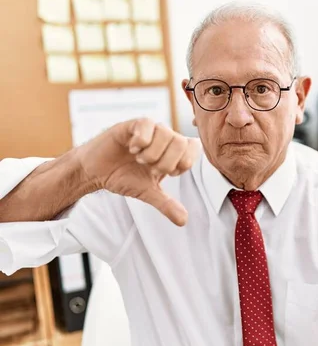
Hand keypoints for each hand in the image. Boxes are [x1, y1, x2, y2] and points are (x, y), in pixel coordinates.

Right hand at [76, 118, 201, 225]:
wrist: (95, 172)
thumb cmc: (123, 177)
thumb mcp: (147, 192)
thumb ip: (166, 204)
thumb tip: (183, 221)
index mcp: (172, 151)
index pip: (194, 147)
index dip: (183, 163)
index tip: (168, 173)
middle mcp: (163, 137)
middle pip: (181, 142)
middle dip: (166, 162)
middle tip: (150, 169)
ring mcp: (149, 129)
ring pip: (166, 133)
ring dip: (151, 154)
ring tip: (138, 159)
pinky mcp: (132, 124)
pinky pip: (147, 124)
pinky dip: (140, 142)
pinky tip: (131, 149)